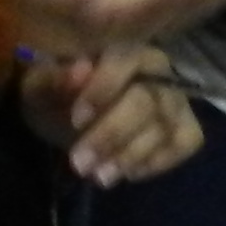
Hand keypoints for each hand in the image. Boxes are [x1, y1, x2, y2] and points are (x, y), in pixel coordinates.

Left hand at [20, 45, 200, 187]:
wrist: (68, 120)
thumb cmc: (56, 96)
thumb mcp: (40, 89)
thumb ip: (53, 79)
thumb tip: (80, 71)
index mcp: (122, 49)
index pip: (125, 59)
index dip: (103, 90)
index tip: (76, 119)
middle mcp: (157, 69)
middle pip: (147, 101)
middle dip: (111, 135)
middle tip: (80, 163)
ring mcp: (175, 99)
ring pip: (165, 126)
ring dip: (130, 156)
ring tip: (99, 176)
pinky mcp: (184, 127)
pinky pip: (185, 142)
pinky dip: (159, 161)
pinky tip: (128, 173)